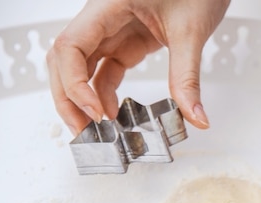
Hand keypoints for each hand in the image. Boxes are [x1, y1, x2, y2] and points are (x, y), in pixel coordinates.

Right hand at [46, 0, 229, 134]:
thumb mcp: (192, 32)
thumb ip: (187, 77)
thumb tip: (194, 117)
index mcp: (108, 5)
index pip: (70, 46)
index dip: (74, 83)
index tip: (96, 113)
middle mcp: (103, 18)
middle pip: (65, 60)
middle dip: (69, 98)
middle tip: (83, 132)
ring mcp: (112, 31)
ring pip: (81, 67)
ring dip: (82, 99)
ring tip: (94, 131)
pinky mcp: (126, 42)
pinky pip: (105, 70)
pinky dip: (104, 94)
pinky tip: (112, 115)